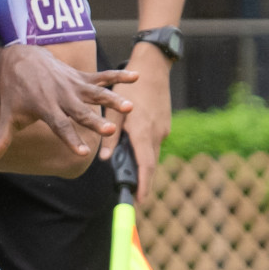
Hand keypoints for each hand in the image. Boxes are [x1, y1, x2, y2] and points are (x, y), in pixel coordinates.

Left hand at [0, 43, 134, 165]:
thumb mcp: (7, 116)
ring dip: (112, 99)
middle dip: (95, 122)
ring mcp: (73, 85)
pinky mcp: (81, 76)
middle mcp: (62, 97)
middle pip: (81, 112)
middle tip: (111, 131)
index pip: (59, 126)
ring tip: (130, 106)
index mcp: (45, 108)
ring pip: (96, 94)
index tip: (83, 152)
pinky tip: (135, 76)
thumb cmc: (14, 93)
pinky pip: (102, 76)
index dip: (70, 139)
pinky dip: (118, 76)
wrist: (20, 58)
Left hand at [119, 42, 172, 194]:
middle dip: (145, 182)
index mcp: (142, 131)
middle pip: (151, 164)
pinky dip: (147, 152)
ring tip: (135, 179)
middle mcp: (156, 133)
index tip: (140, 200)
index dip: (143, 184)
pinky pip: (154, 143)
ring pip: (153, 154)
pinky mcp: (164, 124)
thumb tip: (104, 159)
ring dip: (145, 167)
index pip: (145, 165)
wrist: (152, 68)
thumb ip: (110, 136)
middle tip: (137, 198)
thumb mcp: (113, 111)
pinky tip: (137, 152)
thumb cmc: (129, 88)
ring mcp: (163, 129)